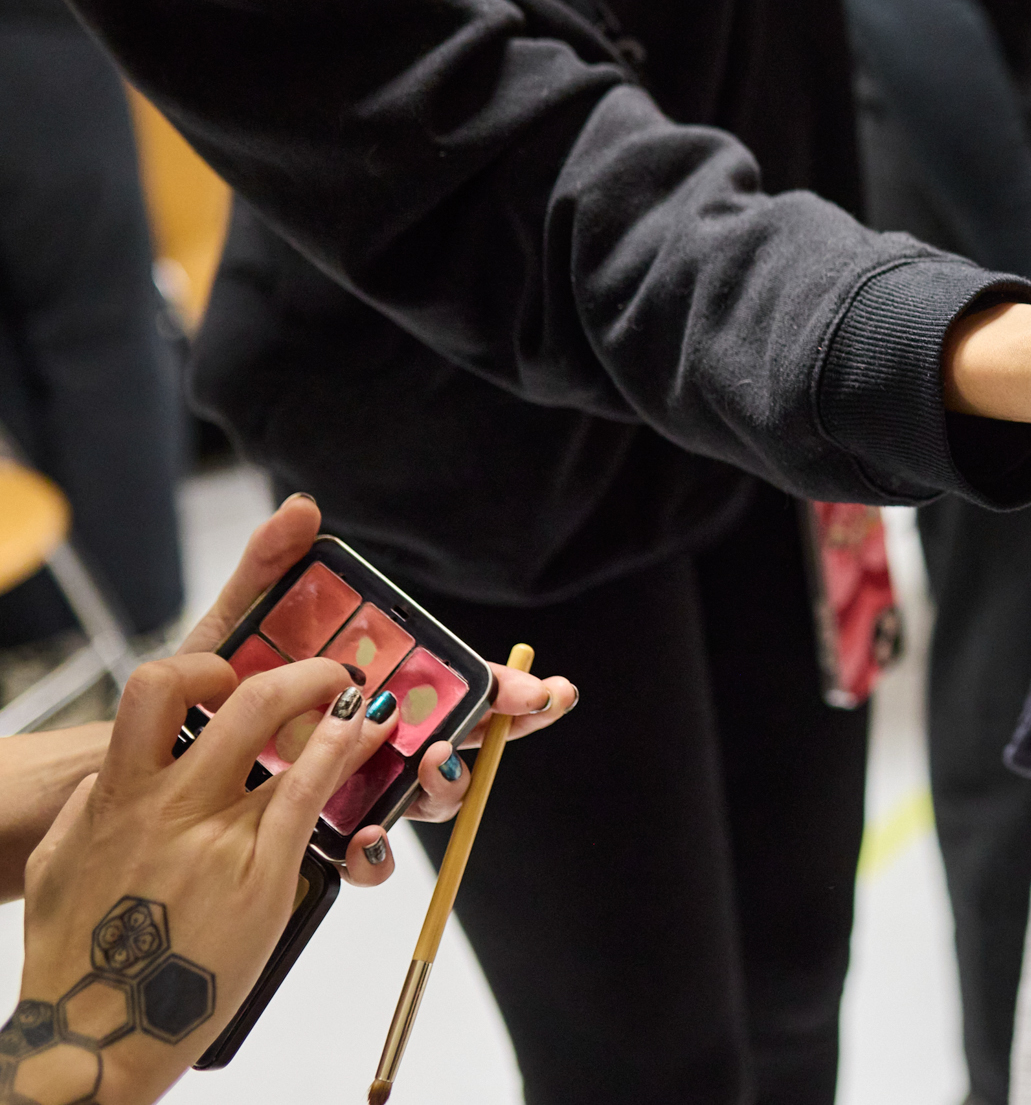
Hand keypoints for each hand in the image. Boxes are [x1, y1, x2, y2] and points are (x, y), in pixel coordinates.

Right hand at [12, 652, 397, 1097]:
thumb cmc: (77, 958)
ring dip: (335, 707)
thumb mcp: (60, 867)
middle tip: (320, 674)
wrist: (98, 1034)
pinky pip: (311, 794)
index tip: (227, 676)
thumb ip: (90, 810)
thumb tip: (112, 776)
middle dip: (294, 674)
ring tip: (356, 696)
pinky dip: (344, 753)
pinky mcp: (262, 875)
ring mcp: (218, 837)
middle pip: (244, 701)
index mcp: (116, 797)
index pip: (152, 690)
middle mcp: (169, 805)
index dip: (199, 668)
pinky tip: (364, 735)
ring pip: (289, 742)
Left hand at [170, 495, 579, 885]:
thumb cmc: (207, 692)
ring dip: (445, 787)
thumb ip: (270, 567)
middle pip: (464, 743)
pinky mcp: (320, 837)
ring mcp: (356, 791)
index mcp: (376, 689)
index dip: (510, 688)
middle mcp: (379, 742)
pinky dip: (372, 856)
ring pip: (427, 799)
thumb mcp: (234, 624)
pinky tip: (363, 843)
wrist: (146, 763)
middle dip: (507, 733)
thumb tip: (302, 508)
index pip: (460, 687)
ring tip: (433, 765)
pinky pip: (364, 858)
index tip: (548, 688)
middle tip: (519, 716)